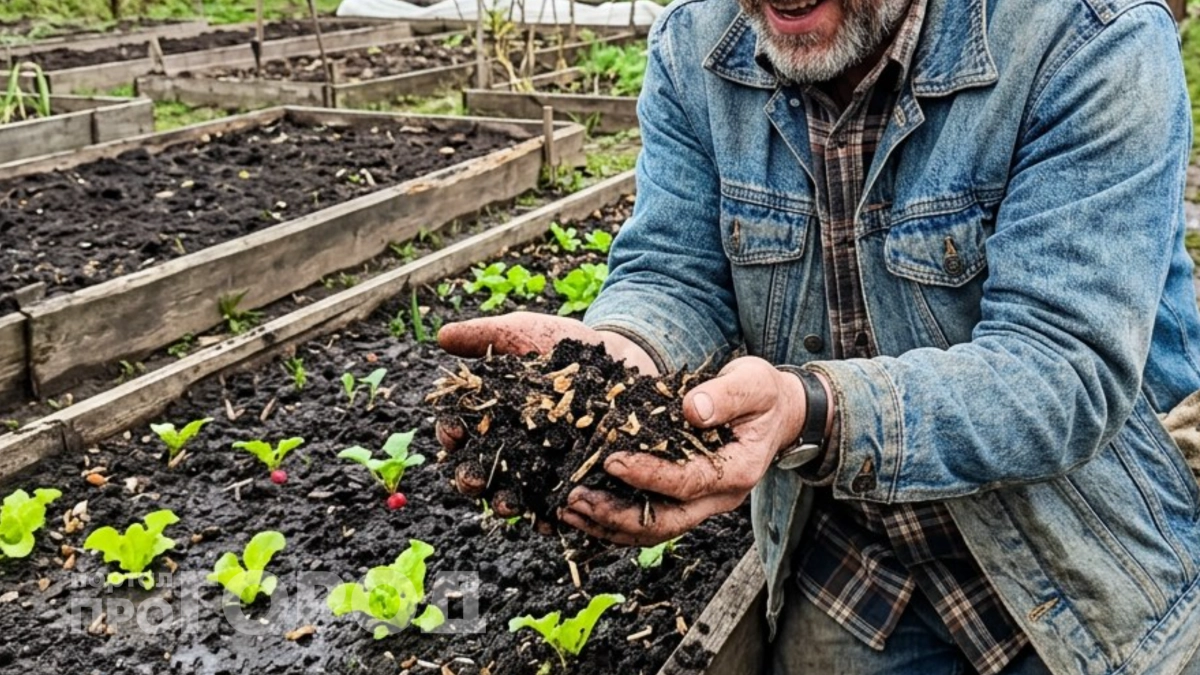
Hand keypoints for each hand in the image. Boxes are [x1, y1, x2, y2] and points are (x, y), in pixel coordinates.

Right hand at [435, 312, 656, 515]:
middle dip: (472, 479)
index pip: (459, 430)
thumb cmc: (564, 344)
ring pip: (514, 494)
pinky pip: (556, 507)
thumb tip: (443, 336)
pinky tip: (549, 523)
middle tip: (473, 481)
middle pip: (480, 470)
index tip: (451, 431)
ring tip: (508, 506)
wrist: (621, 358)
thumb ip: (485, 336)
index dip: (450, 433)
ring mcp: (539, 469)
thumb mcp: (524, 333)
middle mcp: (509, 448)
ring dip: (506, 504)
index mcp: (489, 415)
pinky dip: (550, 518)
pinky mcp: (571, 482)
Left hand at [558, 356, 812, 545]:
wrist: (776, 414)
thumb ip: (726, 395)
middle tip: (574, 498)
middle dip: (615, 514)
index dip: (648, 474)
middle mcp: (718, 498)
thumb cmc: (763, 394)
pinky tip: (581, 512)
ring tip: (567, 510)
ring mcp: (701, 505)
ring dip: (607, 525)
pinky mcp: (684, 501)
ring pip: (651, 531)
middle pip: (664, 522)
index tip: (611, 460)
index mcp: (736, 471)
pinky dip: (612, 522)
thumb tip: (693, 409)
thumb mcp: (752, 383)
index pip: (687, 482)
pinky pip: (646, 522)